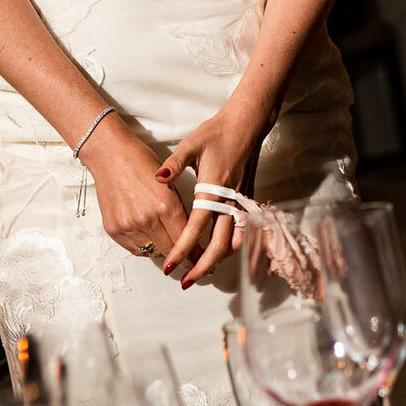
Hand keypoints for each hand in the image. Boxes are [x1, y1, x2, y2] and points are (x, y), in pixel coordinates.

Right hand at [82, 117, 189, 265]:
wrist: (109, 154)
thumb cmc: (141, 161)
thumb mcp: (169, 183)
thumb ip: (178, 210)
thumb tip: (188, 234)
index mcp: (165, 205)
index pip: (185, 239)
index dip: (195, 252)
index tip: (201, 259)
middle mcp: (146, 219)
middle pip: (169, 250)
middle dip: (180, 256)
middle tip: (188, 259)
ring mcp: (128, 226)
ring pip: (152, 252)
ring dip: (162, 250)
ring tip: (167, 244)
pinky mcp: (113, 230)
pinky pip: (135, 249)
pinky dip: (144, 247)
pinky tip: (149, 238)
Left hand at [157, 105, 266, 287]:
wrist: (247, 123)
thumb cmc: (216, 132)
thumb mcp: (191, 143)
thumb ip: (174, 163)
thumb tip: (157, 178)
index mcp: (213, 187)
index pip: (196, 227)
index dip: (183, 248)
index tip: (170, 266)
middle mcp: (229, 199)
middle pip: (219, 244)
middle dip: (201, 266)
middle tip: (186, 282)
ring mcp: (241, 201)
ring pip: (235, 241)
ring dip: (219, 259)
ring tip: (201, 270)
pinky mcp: (248, 200)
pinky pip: (242, 232)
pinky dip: (231, 246)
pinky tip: (219, 252)